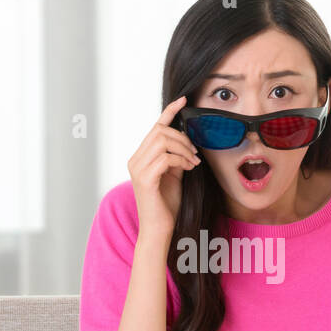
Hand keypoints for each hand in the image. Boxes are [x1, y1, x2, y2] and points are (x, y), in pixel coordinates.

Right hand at [127, 95, 199, 234]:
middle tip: (195, 152)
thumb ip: (177, 158)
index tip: (183, 100)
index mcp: (140, 157)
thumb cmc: (166, 205)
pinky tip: (189, 168)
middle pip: (159, 131)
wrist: (159, 230)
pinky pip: (165, 158)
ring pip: (162, 141)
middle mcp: (135, 160)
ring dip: (183, 149)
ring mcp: (137, 169)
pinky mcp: (144, 179)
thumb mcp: (174, 176)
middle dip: (182, 137)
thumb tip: (187, 143)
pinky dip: (181, 160)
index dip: (169, 111)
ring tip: (193, 162)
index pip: (154, 127)